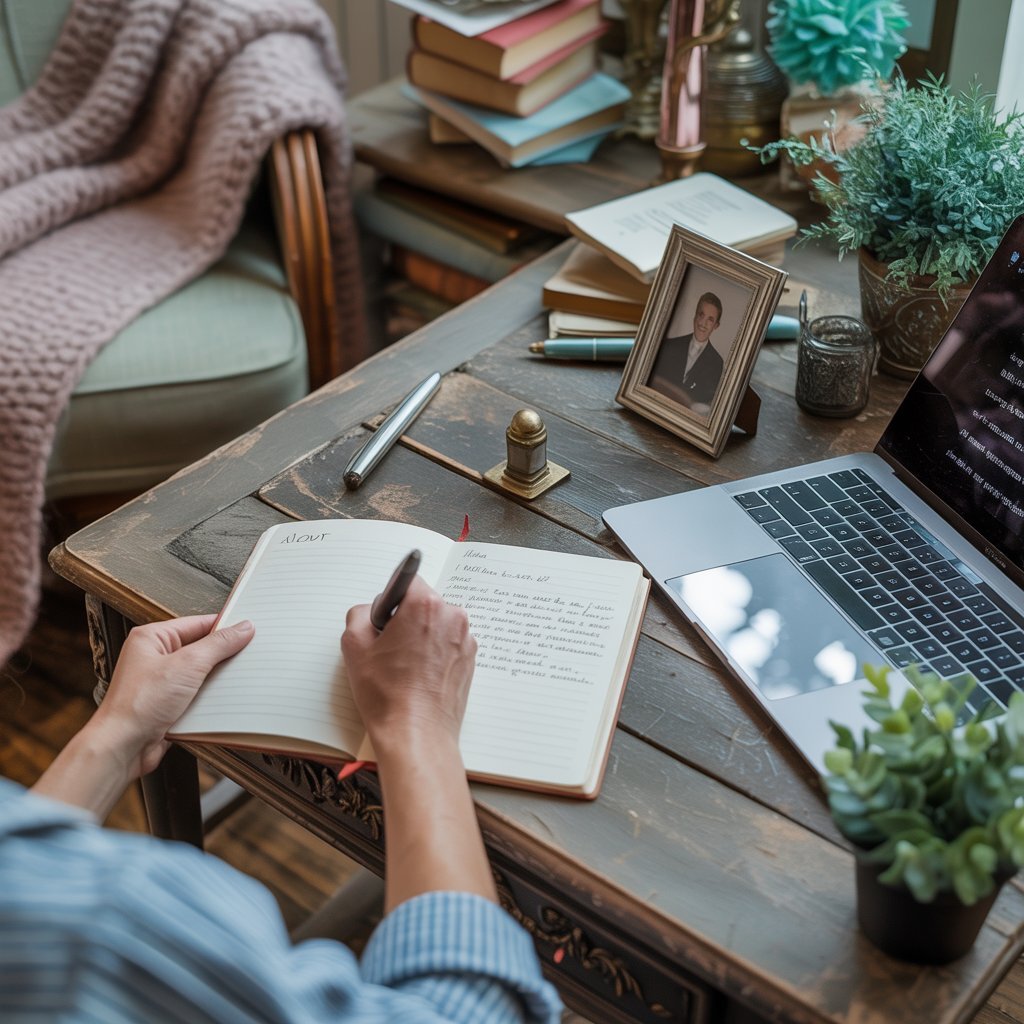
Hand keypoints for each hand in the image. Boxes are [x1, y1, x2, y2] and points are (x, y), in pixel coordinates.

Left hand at [91, 615, 253, 777]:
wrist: (122, 747)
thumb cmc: (138, 705)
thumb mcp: (188, 665)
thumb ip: (218, 644)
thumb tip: (242, 628)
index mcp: (152, 638)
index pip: (197, 624)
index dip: (224, 627)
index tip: (249, 630)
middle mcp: (154, 658)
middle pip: (201, 649)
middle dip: (223, 655)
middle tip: (247, 655)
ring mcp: (161, 683)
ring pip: (201, 674)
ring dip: (217, 680)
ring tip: (234, 680)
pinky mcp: (168, 705)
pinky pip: (196, 695)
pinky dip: (210, 699)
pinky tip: (221, 702)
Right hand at [342, 577, 475, 754]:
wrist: (417, 735)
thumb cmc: (387, 694)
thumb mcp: (354, 646)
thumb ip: (359, 615)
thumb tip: (370, 612)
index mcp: (425, 606)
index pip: (408, 580)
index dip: (390, 600)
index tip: (384, 617)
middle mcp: (452, 617)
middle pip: (424, 603)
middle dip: (405, 619)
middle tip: (389, 648)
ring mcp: (465, 639)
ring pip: (436, 624)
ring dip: (421, 636)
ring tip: (404, 667)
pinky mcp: (471, 660)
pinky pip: (448, 644)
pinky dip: (434, 653)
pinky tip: (419, 676)